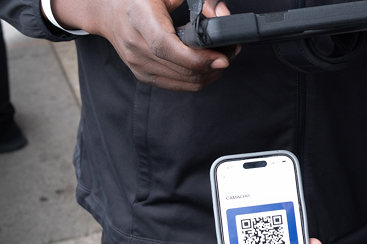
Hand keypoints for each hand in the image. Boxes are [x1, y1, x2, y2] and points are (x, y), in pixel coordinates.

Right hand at [48, 0, 239, 90]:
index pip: (166, 47)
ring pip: (184, 81)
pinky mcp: (144, 76)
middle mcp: (136, 45)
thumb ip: (200, 2)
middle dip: (214, 65)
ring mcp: (138, 64)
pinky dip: (198, 79)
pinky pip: (178, 85)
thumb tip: (223, 17)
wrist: (107, 12)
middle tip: (231, 52)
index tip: (221, 58)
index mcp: (139, 19)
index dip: (197, 57)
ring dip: (209, 74)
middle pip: (181, 69)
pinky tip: (207, 67)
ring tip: (222, 58)